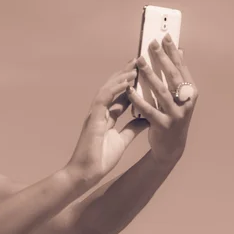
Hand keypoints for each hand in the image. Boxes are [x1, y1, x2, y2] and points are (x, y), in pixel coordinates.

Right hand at [67, 60, 149, 181]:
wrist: (88, 172)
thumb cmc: (101, 158)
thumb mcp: (122, 140)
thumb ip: (132, 128)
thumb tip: (146, 119)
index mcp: (106, 117)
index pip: (119, 95)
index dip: (129, 84)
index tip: (141, 73)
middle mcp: (100, 112)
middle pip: (113, 88)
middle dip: (125, 74)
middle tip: (139, 61)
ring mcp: (95, 114)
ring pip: (107, 88)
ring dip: (121, 77)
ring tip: (135, 66)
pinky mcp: (93, 118)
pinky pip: (104, 98)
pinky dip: (115, 88)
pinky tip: (126, 81)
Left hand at [127, 34, 198, 164]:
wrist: (171, 147)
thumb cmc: (172, 116)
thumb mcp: (179, 97)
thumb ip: (177, 77)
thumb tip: (179, 50)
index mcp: (190, 93)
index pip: (181, 68)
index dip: (173, 52)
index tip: (165, 36)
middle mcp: (186, 102)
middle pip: (173, 77)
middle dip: (162, 58)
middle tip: (151, 43)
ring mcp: (176, 114)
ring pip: (161, 91)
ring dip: (149, 74)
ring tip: (139, 61)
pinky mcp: (163, 125)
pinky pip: (148, 109)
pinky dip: (138, 99)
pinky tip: (129, 89)